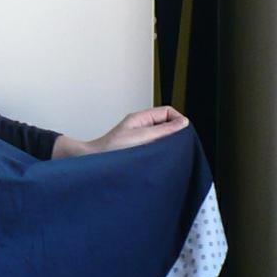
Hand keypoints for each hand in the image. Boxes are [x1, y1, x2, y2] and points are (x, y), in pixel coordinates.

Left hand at [53, 105, 188, 157]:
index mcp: (141, 118)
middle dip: (174, 133)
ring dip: (166, 145)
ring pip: (160, 137)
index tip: (183, 134)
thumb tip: (183, 123)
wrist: (92, 164)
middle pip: (166, 124)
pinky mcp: (137, 150)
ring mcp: (138, 138)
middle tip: (177, 147)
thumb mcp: (141, 137)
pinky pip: (153, 148)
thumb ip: (163, 131)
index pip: (167, 112)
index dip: (178, 121)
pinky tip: (158, 161)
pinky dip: (158, 153)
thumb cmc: (111, 151)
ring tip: (166, 156)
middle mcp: (140, 126)